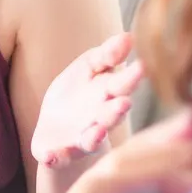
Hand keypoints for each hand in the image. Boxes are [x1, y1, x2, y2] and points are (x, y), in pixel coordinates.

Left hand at [29, 31, 144, 166]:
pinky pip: (58, 156)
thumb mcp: (89, 67)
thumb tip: (129, 35)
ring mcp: (82, 138)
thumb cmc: (79, 92)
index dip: (131, 76)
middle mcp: (101, 119)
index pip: (122, 84)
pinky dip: (55, 157)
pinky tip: (48, 156)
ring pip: (92, 138)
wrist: (59, 129)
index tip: (142, 65)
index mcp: (109, 95)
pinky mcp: (61, 153)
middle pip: (111, 114)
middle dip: (116, 110)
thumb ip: (107, 54)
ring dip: (95, 136)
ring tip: (97, 131)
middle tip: (124, 103)